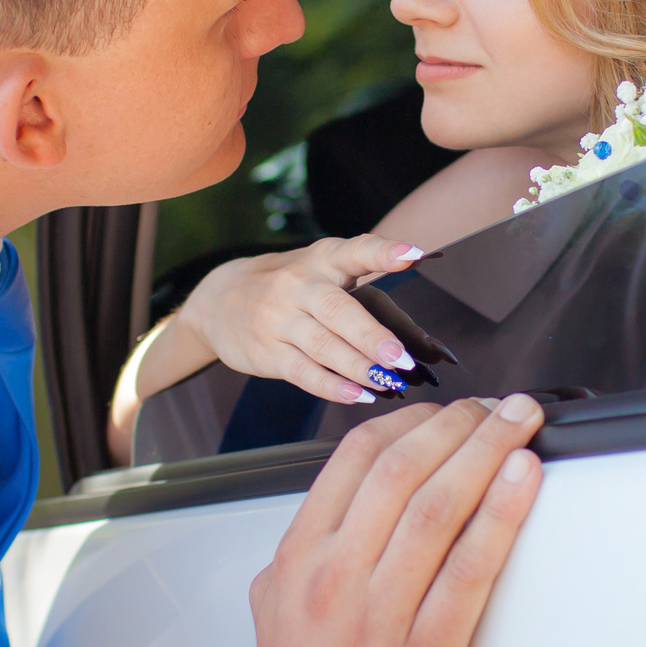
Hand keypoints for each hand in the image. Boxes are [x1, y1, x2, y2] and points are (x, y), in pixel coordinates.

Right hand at [180, 232, 424, 403]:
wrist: (218, 299)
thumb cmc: (292, 287)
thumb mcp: (321, 271)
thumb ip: (368, 292)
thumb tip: (428, 339)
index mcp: (322, 260)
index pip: (356, 251)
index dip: (385, 252)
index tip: (414, 254)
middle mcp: (299, 286)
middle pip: (338, 310)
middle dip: (372, 336)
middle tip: (401, 358)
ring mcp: (279, 319)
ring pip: (323, 345)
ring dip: (358, 367)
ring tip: (389, 383)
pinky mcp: (266, 351)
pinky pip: (302, 371)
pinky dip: (331, 386)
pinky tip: (356, 395)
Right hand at [253, 397, 545, 646]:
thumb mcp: (271, 606)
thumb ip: (298, 548)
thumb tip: (340, 500)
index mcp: (299, 556)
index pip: (355, 458)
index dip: (412, 421)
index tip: (449, 410)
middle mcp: (335, 577)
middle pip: (404, 469)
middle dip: (461, 424)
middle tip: (501, 406)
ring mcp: (378, 615)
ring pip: (438, 508)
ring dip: (488, 451)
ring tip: (522, 423)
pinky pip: (470, 570)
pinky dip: (501, 516)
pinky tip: (523, 479)